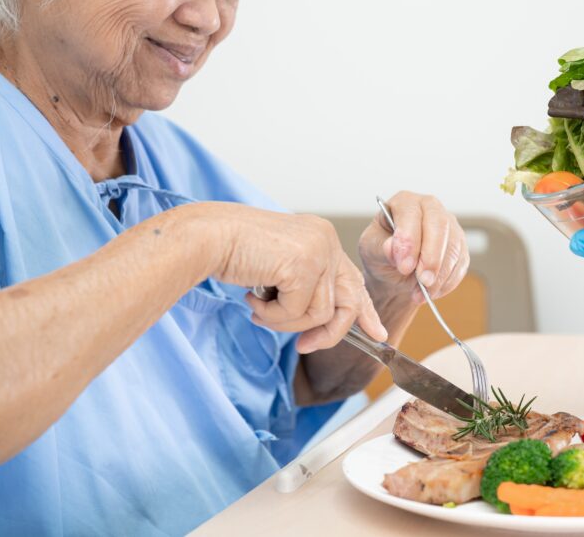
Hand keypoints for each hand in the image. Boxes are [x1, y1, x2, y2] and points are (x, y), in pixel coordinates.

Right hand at [191, 203, 386, 352]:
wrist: (205, 236)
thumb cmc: (232, 252)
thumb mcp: (279, 270)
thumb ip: (305, 288)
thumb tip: (323, 323)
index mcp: (322, 237)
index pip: (353, 279)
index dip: (365, 310)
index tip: (377, 333)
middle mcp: (326, 239)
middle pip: (348, 300)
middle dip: (330, 332)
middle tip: (303, 348)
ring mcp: (318, 250)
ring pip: (321, 313)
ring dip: (286, 322)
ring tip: (258, 309)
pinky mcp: (304, 265)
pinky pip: (298, 313)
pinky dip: (273, 316)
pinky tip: (252, 298)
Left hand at [358, 191, 468, 304]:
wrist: (395, 273)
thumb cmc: (381, 255)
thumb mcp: (372, 251)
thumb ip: (381, 248)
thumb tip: (393, 248)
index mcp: (404, 202)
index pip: (411, 213)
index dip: (410, 239)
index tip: (404, 265)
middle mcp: (430, 208)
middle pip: (439, 225)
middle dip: (432, 257)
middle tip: (422, 281)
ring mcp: (449, 225)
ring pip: (454, 246)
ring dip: (440, 274)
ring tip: (422, 292)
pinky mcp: (460, 246)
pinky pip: (461, 263)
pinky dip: (447, 281)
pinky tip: (431, 291)